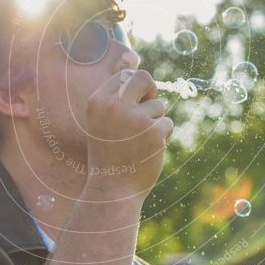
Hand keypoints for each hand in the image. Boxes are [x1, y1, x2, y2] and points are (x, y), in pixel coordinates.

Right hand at [83, 69, 172, 197]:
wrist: (112, 190)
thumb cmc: (109, 156)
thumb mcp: (102, 124)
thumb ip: (117, 102)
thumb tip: (143, 82)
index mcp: (97, 102)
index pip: (124, 75)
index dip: (135, 86)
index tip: (138, 100)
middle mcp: (114, 106)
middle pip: (143, 78)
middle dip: (151, 90)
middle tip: (149, 108)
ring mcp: (134, 118)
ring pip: (158, 105)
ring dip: (156, 122)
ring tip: (141, 142)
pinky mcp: (153, 132)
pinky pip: (167, 123)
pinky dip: (163, 136)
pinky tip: (149, 151)